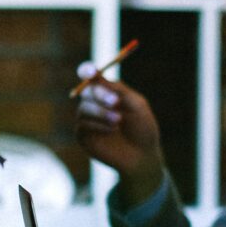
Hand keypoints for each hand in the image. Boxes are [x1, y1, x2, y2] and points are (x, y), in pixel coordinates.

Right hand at [74, 62, 165, 205]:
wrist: (143, 156)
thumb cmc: (143, 128)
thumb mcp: (137, 105)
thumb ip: (119, 90)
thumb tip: (97, 76)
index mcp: (107, 91)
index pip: (90, 76)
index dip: (87, 71)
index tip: (91, 72)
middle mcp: (94, 103)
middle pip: (86, 90)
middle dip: (100, 94)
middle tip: (115, 101)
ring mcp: (87, 119)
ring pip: (83, 107)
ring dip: (101, 112)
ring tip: (119, 121)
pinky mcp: (83, 134)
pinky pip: (82, 124)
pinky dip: (97, 125)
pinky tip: (112, 130)